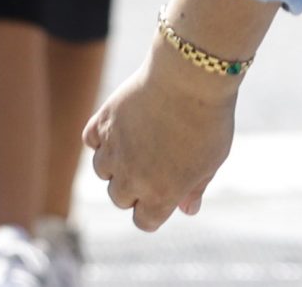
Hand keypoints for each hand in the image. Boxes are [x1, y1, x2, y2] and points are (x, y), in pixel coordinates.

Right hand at [85, 48, 238, 228]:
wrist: (187, 79)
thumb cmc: (207, 123)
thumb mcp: (210, 163)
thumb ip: (194, 189)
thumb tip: (186, 209)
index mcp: (161, 194)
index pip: (143, 222)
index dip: (153, 212)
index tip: (163, 197)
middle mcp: (131, 177)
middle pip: (118, 197)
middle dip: (132, 190)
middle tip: (151, 169)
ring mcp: (113, 148)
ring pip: (101, 170)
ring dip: (114, 165)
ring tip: (136, 147)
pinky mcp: (102, 120)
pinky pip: (91, 140)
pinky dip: (101, 139)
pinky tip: (120, 129)